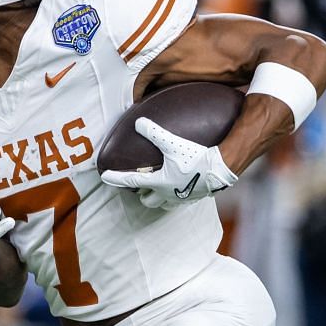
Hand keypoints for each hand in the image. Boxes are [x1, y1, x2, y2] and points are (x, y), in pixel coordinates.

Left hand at [98, 118, 238, 209]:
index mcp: (159, 182)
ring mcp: (181, 198)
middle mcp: (167, 194)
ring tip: (158, 188)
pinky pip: (180, 200)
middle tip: (138, 186)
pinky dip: (175, 195)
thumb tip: (138, 122)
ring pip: (164, 204)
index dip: (116, 178)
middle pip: (148, 200)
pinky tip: (181, 185)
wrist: (221, 170)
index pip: (131, 181)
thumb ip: (154, 133)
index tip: (105, 177)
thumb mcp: (172, 143)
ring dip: (158, 197)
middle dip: (141, 194)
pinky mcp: (195, 198)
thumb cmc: (195, 158)